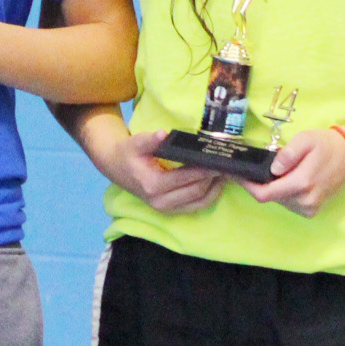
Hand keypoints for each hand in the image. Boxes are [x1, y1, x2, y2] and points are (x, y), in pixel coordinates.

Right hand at [99, 125, 226, 214]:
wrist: (116, 168)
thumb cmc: (128, 153)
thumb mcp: (136, 143)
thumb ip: (150, 140)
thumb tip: (164, 134)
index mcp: (152, 185)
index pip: (185, 178)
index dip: (204, 170)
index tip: (218, 160)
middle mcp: (160, 202)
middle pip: (196, 191)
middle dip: (214, 179)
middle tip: (228, 165)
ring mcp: (166, 209)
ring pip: (200, 202)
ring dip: (215, 189)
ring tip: (226, 173)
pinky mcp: (171, 211)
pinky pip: (197, 206)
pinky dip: (210, 196)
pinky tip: (217, 183)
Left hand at [243, 127, 344, 217]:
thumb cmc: (326, 146)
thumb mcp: (306, 140)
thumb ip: (287, 154)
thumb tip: (272, 169)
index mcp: (302, 184)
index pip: (265, 194)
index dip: (248, 187)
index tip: (237, 177)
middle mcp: (305, 201)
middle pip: (271, 197)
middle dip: (263, 183)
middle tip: (265, 166)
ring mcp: (309, 209)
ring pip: (279, 201)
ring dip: (275, 187)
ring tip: (284, 170)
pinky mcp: (312, 211)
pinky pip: (289, 203)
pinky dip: (285, 193)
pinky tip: (292, 179)